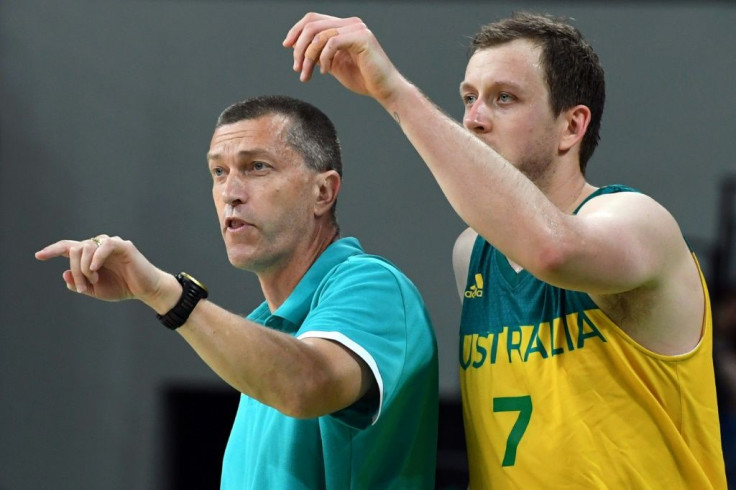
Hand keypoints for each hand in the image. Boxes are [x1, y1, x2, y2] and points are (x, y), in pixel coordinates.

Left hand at [35, 234, 172, 308]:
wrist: (145, 290)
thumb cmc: (122, 288)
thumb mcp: (95, 290)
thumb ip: (79, 283)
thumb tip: (65, 273)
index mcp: (90, 256)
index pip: (68, 247)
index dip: (52, 250)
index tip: (38, 256)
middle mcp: (98, 247)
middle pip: (74, 250)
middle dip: (75, 270)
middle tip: (84, 288)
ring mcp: (110, 245)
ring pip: (85, 248)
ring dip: (84, 268)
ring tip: (94, 282)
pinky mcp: (123, 246)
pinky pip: (104, 245)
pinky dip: (96, 258)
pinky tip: (96, 269)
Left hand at [283, 12, 404, 104]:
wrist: (384, 89)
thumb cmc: (363, 79)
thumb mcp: (334, 65)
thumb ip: (318, 54)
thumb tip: (297, 48)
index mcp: (344, 26)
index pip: (313, 19)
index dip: (296, 30)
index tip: (287, 46)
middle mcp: (350, 23)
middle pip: (312, 24)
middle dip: (299, 47)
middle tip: (296, 68)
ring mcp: (357, 28)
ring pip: (319, 35)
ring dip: (307, 58)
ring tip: (306, 75)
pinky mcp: (362, 37)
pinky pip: (331, 43)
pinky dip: (323, 59)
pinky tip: (326, 72)